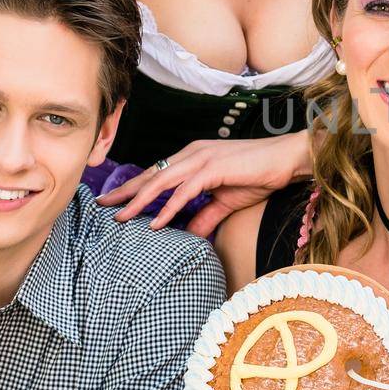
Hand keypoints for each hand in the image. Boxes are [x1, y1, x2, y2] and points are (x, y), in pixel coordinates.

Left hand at [98, 133, 311, 236]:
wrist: (287, 159)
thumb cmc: (259, 175)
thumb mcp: (226, 201)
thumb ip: (206, 216)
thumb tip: (190, 235)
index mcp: (193, 157)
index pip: (157, 174)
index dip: (134, 187)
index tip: (114, 200)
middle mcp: (192, 154)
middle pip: (151, 175)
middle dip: (125, 191)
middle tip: (101, 205)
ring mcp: (201, 159)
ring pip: (161, 183)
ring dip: (138, 201)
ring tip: (119, 217)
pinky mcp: (213, 169)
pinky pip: (184, 192)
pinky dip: (167, 208)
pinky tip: (154, 222)